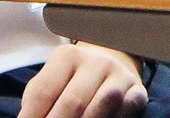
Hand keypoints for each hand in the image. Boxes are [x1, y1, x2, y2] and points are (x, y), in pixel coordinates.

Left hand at [19, 44, 146, 117]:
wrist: (114, 63)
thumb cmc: (74, 80)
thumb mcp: (54, 81)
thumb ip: (39, 101)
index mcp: (66, 57)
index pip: (42, 92)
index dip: (32, 116)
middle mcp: (94, 62)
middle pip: (71, 103)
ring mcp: (118, 76)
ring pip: (100, 107)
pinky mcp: (137, 91)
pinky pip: (125, 110)